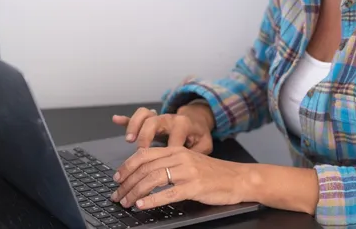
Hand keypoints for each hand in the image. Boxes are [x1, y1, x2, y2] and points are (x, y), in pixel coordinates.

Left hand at [110, 146, 248, 209]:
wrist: (238, 178)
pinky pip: (168, 193)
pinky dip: (152, 199)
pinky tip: (142, 205)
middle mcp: (180, 157)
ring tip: (126, 202)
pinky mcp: (195, 186)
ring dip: (135, 191)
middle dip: (127, 182)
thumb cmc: (213, 173)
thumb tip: (144, 174)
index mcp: (177, 150)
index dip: (127, 166)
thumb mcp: (189, 162)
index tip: (117, 178)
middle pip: (145, 167)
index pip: (144, 154)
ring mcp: (188, 171)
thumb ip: (169, 163)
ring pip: (153, 178)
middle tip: (117, 195)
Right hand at [111, 104, 214, 153]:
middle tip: (140, 150)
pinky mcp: (150, 120)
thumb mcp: (205, 144)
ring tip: (129, 140)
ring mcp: (158, 118)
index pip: (174, 137)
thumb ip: (197, 152)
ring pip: (144, 115)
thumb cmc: (199, 135)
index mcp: (183, 124)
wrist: (197, 119)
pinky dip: (126, 119)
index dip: (169, 150)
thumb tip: (188, 162)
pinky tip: (116, 120)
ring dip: (134, 126)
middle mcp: (169, 118)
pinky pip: (135, 117)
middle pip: (155, 122)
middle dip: (146, 135)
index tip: (165, 165)